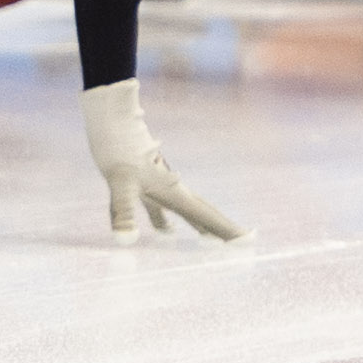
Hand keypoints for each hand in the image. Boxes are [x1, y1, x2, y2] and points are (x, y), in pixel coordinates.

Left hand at [80, 80, 247, 240]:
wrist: (113, 119)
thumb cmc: (119, 148)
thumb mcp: (120, 183)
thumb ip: (124, 211)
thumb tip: (126, 240)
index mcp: (174, 191)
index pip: (206, 215)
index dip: (227, 230)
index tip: (250, 240)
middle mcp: (172, 188)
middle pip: (202, 212)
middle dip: (221, 228)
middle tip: (242, 242)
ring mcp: (159, 184)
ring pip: (185, 209)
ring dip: (197, 224)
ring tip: (207, 240)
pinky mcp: (144, 181)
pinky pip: (160, 208)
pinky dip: (166, 221)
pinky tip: (166, 231)